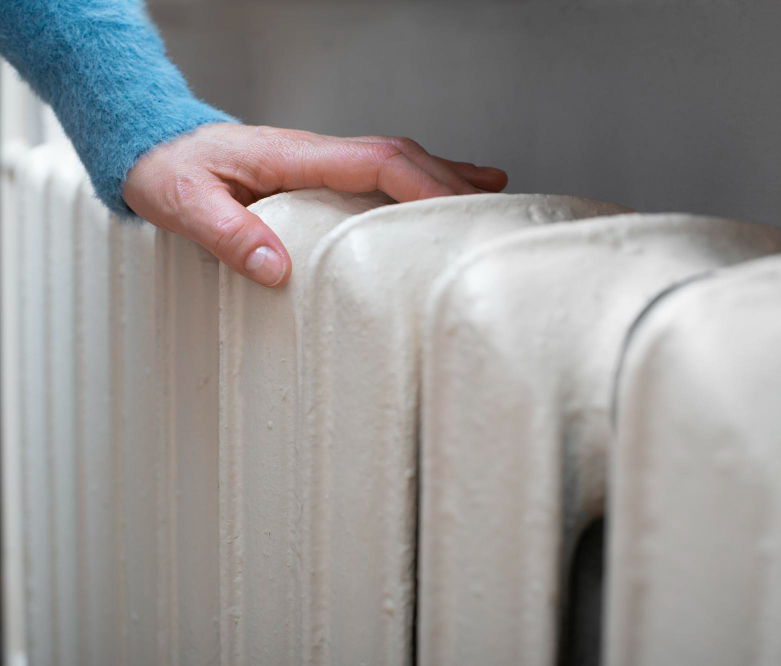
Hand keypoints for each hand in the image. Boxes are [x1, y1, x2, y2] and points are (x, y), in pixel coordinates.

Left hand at [122, 123, 507, 286]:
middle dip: (450, 181)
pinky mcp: (318, 173)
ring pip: (397, 160)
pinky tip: (435, 193)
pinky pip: (379, 171)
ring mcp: (320, 161)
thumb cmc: (168, 170)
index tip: (454, 210)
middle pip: (401, 157)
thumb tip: (274, 267)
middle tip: (490, 210)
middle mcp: (316, 153)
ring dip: (443, 176)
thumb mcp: (182, 204)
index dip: (421, 183)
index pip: (375, 162)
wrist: (152, 145)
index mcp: (293, 156)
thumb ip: (225, 233)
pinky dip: (416, 180)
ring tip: (487, 197)